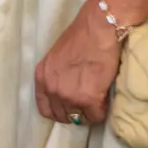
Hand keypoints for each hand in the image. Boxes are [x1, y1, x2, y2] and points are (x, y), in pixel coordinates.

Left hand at [35, 0, 123, 125]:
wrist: (98, 28)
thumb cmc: (81, 37)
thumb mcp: (57, 57)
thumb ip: (58, 76)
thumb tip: (67, 90)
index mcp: (42, 76)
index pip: (45, 109)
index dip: (59, 111)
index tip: (70, 108)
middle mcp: (52, 88)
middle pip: (62, 116)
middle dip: (75, 112)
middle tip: (87, 104)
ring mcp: (68, 95)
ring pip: (79, 118)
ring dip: (89, 112)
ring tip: (97, 101)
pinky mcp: (88, 99)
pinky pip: (96, 116)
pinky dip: (102, 111)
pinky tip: (105, 99)